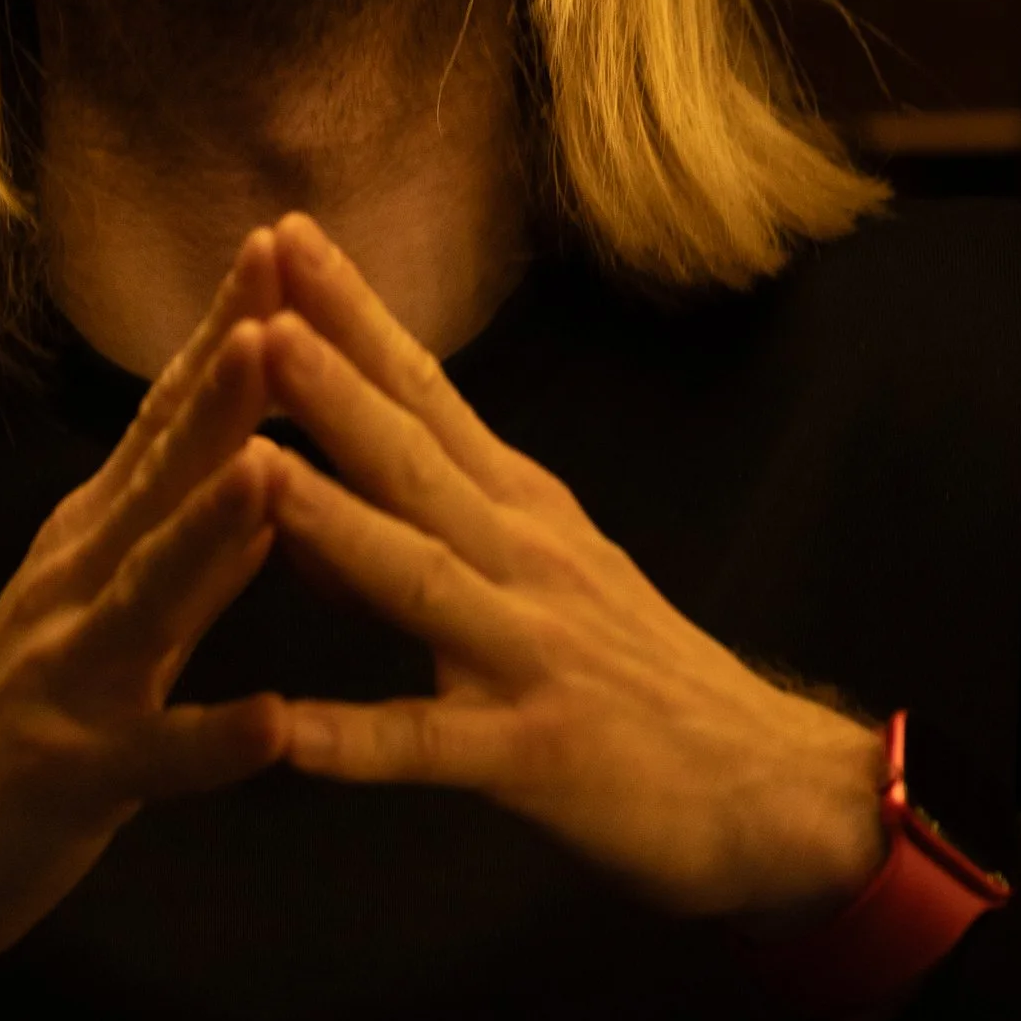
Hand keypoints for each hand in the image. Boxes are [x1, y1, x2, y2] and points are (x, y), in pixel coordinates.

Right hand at [0, 234, 292, 1020]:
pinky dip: (209, 742)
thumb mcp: (108, 611)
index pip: (168, 416)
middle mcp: (75, 583)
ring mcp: (67, 675)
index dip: (225, 331)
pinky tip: (271, 724)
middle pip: (160, 472)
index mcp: (92, 537)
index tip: (285, 245)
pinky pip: (150, 758)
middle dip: (226, 387)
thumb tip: (271, 458)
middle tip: (286, 298)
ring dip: (207, 532)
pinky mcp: (69, 773)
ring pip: (147, 592)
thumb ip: (189, 546)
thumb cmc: (20, 722)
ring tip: (272, 471)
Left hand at [257, 219, 886, 929]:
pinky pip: (433, 745)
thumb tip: (297, 479)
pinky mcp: (536, 752)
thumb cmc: (637, 675)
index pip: (427, 391)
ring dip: (336, 520)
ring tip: (254, 465)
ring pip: (420, 575)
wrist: (766, 786)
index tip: (284, 235)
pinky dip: (359, 739)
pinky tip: (286, 733)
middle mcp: (525, 557)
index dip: (357, 315)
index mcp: (520, 507)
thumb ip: (419, 528)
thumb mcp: (536, 575)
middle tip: (259, 301)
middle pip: (416, 458)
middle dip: (335, 381)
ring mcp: (530, 651)